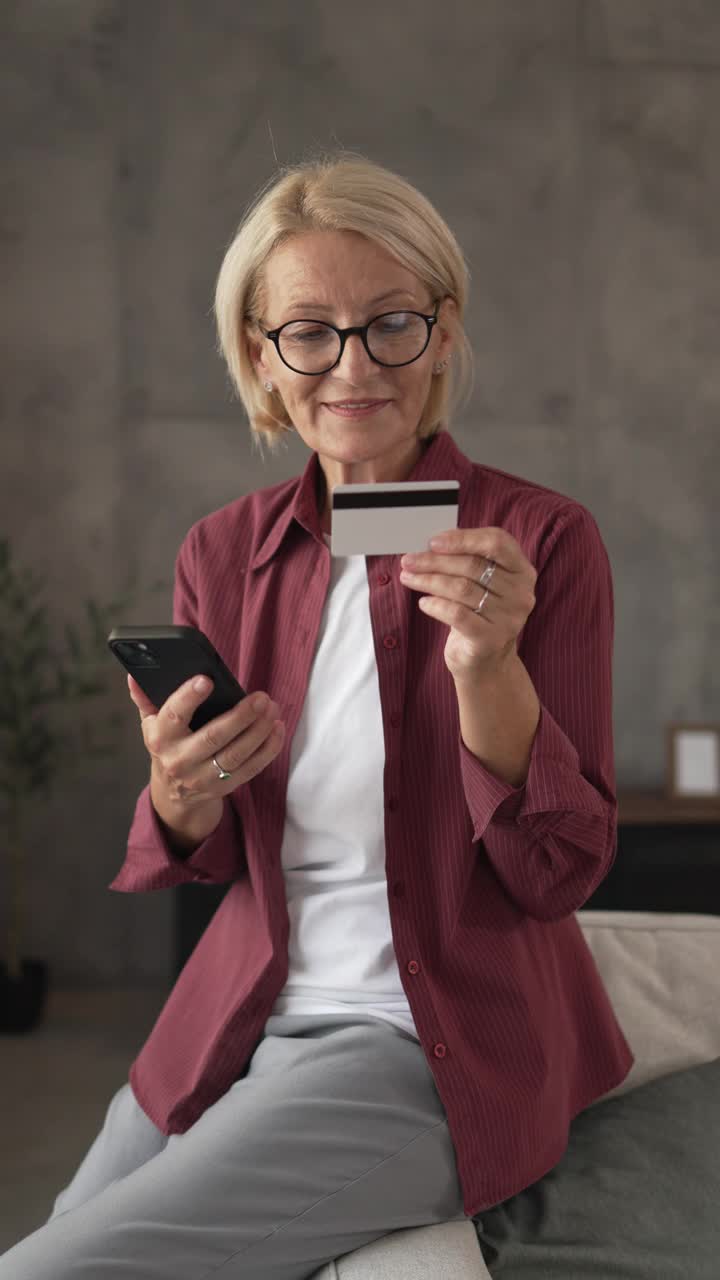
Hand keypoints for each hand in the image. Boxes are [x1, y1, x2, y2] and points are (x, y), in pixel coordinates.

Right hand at [127, 674, 284, 803]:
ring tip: (272, 709)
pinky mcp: (224, 787)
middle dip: (240, 716)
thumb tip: (134, 676)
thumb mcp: (151, 724)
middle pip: (213, 737)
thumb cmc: (168, 747)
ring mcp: (203, 777)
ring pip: (236, 755)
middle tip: (261, 697)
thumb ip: (146, 698)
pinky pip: (250, 769)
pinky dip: (268, 749)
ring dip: (258, 731)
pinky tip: (277, 729)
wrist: (174, 793)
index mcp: (160, 738)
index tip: (207, 680)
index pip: (173, 715)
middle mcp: (180, 760)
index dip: (189, 697)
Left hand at [399, 526, 537, 679]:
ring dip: (429, 580)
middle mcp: (521, 593)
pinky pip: (457, 614)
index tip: (433, 542)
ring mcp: (509, 618)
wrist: (486, 662)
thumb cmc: (478, 614)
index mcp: (522, 571)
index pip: (497, 542)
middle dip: (435, 561)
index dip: (464, 538)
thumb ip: (467, 561)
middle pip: (473, 565)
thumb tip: (432, 544)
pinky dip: (436, 605)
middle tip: (408, 560)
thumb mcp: (481, 584)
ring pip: (461, 588)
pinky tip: (423, 603)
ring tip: (408, 578)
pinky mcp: (491, 639)